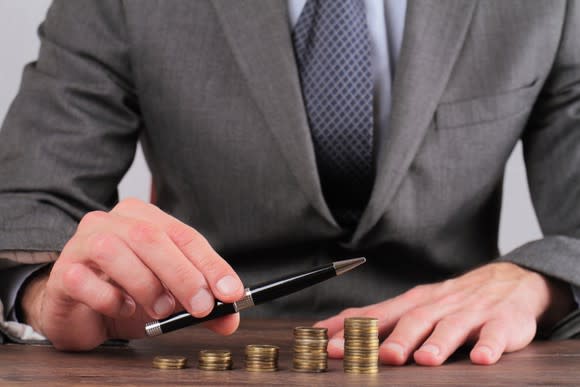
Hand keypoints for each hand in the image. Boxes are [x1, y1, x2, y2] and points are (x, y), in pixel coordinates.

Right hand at [20, 198, 244, 350]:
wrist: (80, 312)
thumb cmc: (126, 295)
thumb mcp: (170, 298)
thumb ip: (199, 305)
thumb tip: (229, 318)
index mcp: (144, 218)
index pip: (184, 235)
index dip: (210, 264)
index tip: (230, 292)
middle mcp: (112, 222)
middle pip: (151, 238)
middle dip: (182, 275)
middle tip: (201, 307)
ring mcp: (82, 243)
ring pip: (115, 252)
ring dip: (146, 285)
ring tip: (159, 310)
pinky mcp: (62, 272)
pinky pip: (84, 281)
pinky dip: (109, 299)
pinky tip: (122, 308)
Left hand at [316, 262, 574, 365]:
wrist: (510, 281)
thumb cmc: (453, 300)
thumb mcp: (415, 306)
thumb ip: (380, 320)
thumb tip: (335, 333)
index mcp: (414, 303)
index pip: (378, 315)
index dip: (354, 330)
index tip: (330, 345)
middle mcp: (438, 305)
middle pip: (414, 320)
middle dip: (396, 339)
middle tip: (380, 356)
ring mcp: (470, 313)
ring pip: (451, 326)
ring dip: (437, 342)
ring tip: (425, 359)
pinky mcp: (502, 322)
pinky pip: (495, 333)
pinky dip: (489, 345)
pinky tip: (483, 357)